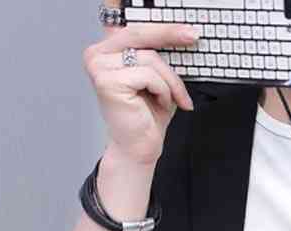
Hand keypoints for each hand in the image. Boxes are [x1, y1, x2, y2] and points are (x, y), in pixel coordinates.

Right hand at [83, 2, 199, 164]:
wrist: (140, 148)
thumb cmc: (147, 116)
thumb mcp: (157, 79)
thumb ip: (158, 56)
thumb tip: (181, 33)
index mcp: (107, 50)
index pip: (132, 26)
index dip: (154, 21)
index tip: (183, 26)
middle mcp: (97, 54)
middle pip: (140, 34)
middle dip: (170, 34)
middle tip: (193, 36)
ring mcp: (99, 66)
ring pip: (150, 59)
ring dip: (170, 81)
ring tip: (173, 100)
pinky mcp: (107, 81)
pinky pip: (149, 75)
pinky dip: (163, 91)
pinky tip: (159, 104)